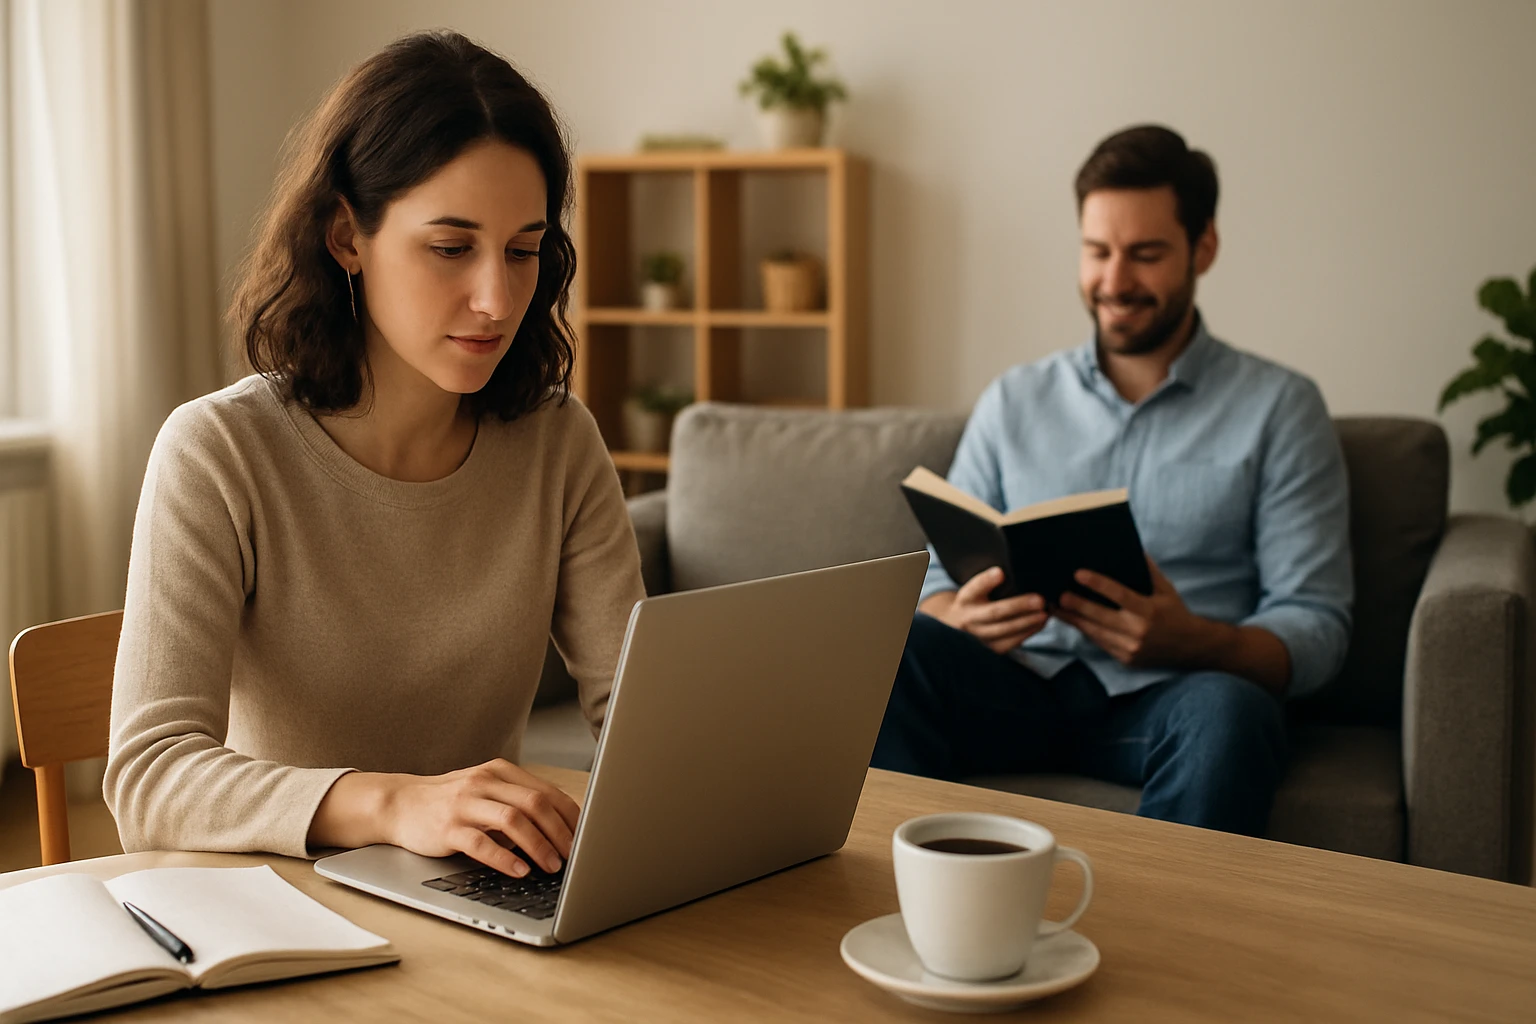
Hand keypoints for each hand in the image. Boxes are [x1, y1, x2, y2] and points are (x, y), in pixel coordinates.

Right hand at [379, 759, 580, 876]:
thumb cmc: (449, 802)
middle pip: (535, 803)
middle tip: (576, 855)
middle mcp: (484, 783)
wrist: (399, 804)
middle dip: (561, 832)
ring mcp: (464, 803)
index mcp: (500, 772)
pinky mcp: (447, 827)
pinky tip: (520, 871)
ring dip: (539, 845)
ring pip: (512, 820)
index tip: (588, 836)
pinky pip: (481, 843)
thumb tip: (562, 829)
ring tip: (554, 865)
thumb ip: (517, 802)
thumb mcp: (486, 793)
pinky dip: (504, 858)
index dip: (571, 816)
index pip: (547, 791)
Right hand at [929, 566, 1049, 654]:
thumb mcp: (976, 591)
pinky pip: (1010, 643)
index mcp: (965, 599)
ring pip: (1004, 630)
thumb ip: (990, 583)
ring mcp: (977, 636)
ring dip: (1027, 622)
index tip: (1000, 572)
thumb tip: (1015, 573)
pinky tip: (1040, 623)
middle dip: (1018, 606)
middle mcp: (968, 618)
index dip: (986, 580)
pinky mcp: (988, 649)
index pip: (974, 588)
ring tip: (1044, 613)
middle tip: (1040, 600)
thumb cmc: (975, 603)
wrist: (958, 627)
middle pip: (994, 612)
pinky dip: (1027, 632)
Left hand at [1055, 558, 1210, 668]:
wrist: (1190, 647)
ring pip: (1095, 632)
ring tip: (1055, 607)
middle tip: (1058, 594)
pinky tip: (1071, 620)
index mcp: (1148, 610)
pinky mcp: (1125, 659)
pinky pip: (1100, 643)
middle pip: (1100, 616)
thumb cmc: (1175, 613)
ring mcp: (1130, 648)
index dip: (1097, 584)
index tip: (1078, 574)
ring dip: (1073, 620)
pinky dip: (1085, 631)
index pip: (1119, 595)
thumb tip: (1132, 548)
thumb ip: (1148, 570)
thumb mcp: (1166, 589)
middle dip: (1076, 605)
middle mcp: (1138, 631)